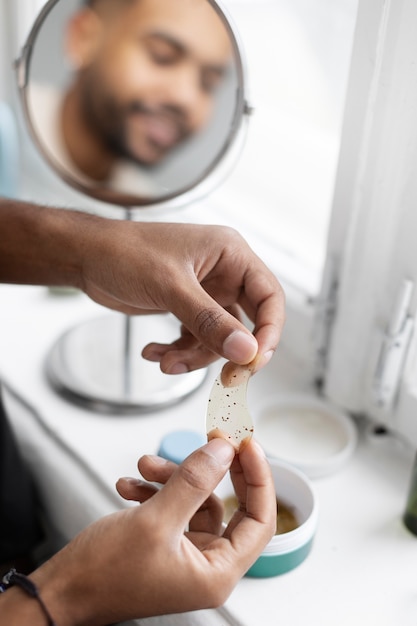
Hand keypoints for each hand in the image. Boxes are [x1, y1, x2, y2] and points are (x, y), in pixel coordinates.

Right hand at [28, 438, 274, 624]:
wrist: (60, 591)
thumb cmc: (102, 574)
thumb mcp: (154, 520)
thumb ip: (193, 482)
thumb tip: (223, 452)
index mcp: (216, 573)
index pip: (259, 520)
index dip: (258, 479)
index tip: (246, 446)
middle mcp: (206, 567)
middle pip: (230, 506)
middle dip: (215, 471)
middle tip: (212, 441)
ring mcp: (186, 555)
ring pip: (196, 501)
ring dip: (173, 478)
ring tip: (145, 466)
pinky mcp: (166, 545)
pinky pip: (174, 507)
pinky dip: (155, 491)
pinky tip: (130, 485)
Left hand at [81, 220, 284, 373]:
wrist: (87, 257)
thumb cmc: (124, 253)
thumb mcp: (170, 287)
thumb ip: (209, 321)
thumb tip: (246, 351)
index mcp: (230, 253)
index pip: (269, 295)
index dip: (270, 330)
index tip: (255, 360)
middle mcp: (223, 272)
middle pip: (249, 321)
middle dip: (231, 351)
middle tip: (225, 377)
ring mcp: (205, 292)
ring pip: (219, 337)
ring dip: (194, 355)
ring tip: (166, 361)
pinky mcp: (187, 308)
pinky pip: (196, 339)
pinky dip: (178, 351)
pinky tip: (154, 352)